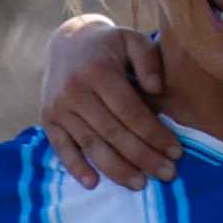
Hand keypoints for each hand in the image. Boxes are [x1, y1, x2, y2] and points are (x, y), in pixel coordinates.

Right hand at [42, 15, 176, 190]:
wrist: (66, 41)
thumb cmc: (108, 45)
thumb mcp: (131, 38)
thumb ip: (148, 59)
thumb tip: (156, 89)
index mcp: (98, 72)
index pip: (130, 111)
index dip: (154, 134)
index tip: (175, 152)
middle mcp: (75, 91)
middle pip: (113, 133)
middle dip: (142, 157)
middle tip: (166, 174)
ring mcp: (59, 107)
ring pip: (91, 145)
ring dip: (116, 169)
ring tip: (140, 184)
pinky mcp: (47, 119)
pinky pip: (61, 148)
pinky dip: (76, 167)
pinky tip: (94, 183)